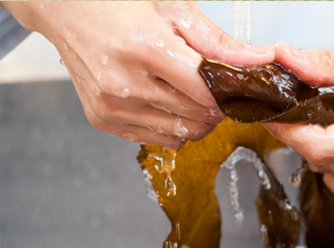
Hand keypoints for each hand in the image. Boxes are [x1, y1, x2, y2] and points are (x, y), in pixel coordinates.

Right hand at [2, 2, 273, 148]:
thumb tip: (260, 61)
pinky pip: (157, 140)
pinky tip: (166, 102)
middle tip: (214, 91)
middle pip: (197, 118)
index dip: (229, 95)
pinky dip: (172, 127)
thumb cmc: (120, 4)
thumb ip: (218, 43)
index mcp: (144, 48)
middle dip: (216, 108)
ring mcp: (110, 106)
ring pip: (181, 135)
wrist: (65, 10)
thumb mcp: (174, 10)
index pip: (206, 92)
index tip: (237, 89)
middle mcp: (124, 83)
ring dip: (196, 120)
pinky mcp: (102, 120)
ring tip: (189, 95)